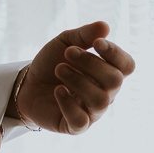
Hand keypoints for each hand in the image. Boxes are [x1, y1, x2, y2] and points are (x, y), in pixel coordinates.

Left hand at [7, 21, 134, 134]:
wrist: (27, 83)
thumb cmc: (52, 62)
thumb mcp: (65, 42)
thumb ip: (85, 35)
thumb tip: (105, 26)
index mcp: (108, 72)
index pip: (127, 66)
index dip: (115, 54)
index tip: (96, 43)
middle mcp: (106, 94)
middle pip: (114, 81)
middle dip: (91, 64)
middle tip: (68, 53)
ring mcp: (92, 112)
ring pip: (100, 100)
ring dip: (78, 81)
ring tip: (59, 69)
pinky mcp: (75, 126)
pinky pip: (81, 120)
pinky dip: (69, 103)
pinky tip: (58, 90)